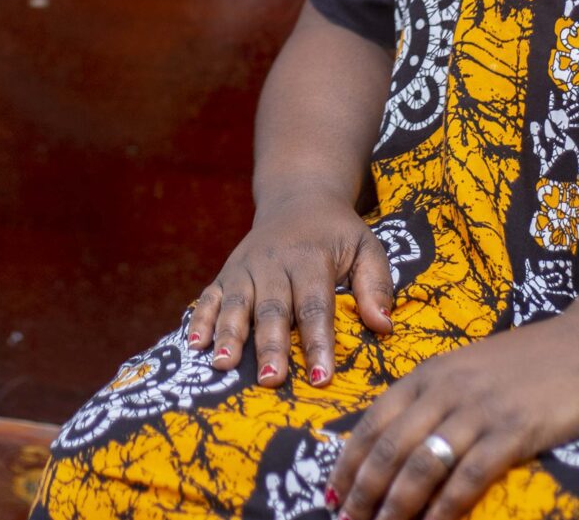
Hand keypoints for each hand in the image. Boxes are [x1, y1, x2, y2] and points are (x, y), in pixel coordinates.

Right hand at [189, 189, 392, 388]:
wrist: (298, 196)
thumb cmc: (337, 233)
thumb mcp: (367, 248)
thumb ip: (376, 285)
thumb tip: (383, 326)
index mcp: (310, 258)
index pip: (315, 305)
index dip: (317, 342)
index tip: (321, 378)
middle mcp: (273, 262)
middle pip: (272, 309)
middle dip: (271, 346)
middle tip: (271, 380)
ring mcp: (245, 267)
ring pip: (236, 304)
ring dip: (229, 335)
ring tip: (223, 366)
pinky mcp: (226, 272)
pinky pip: (210, 297)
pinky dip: (200, 319)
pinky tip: (195, 344)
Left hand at [329, 316, 578, 519]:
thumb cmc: (528, 363)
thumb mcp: (467, 370)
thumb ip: (433, 399)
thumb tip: (396, 444)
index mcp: (428, 374)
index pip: (373, 422)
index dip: (349, 462)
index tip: (333, 494)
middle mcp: (445, 389)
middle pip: (389, 448)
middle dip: (364, 491)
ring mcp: (479, 409)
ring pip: (422, 464)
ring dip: (396, 505)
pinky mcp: (514, 430)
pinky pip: (469, 476)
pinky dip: (445, 507)